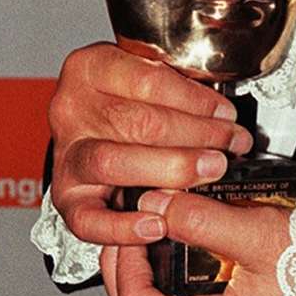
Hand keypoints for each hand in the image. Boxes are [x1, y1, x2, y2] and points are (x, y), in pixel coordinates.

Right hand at [48, 43, 251, 247]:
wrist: (91, 126)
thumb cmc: (127, 100)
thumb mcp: (148, 74)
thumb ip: (178, 86)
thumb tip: (225, 116)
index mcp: (90, 68)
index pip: (148, 80)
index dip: (196, 100)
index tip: (226, 113)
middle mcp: (71, 110)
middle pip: (138, 122)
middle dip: (196, 135)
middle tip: (229, 144)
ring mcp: (67, 155)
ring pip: (114, 162)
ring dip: (171, 169)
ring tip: (207, 171)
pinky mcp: (67, 198)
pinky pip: (88, 219)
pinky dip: (123, 227)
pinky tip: (156, 224)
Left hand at [101, 191, 290, 295]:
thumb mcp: (256, 236)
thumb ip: (203, 219)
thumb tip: (158, 204)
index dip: (124, 266)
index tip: (130, 228)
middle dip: (126, 273)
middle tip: (128, 233)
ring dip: (151, 274)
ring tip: (155, 234)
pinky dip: (179, 273)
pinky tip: (192, 242)